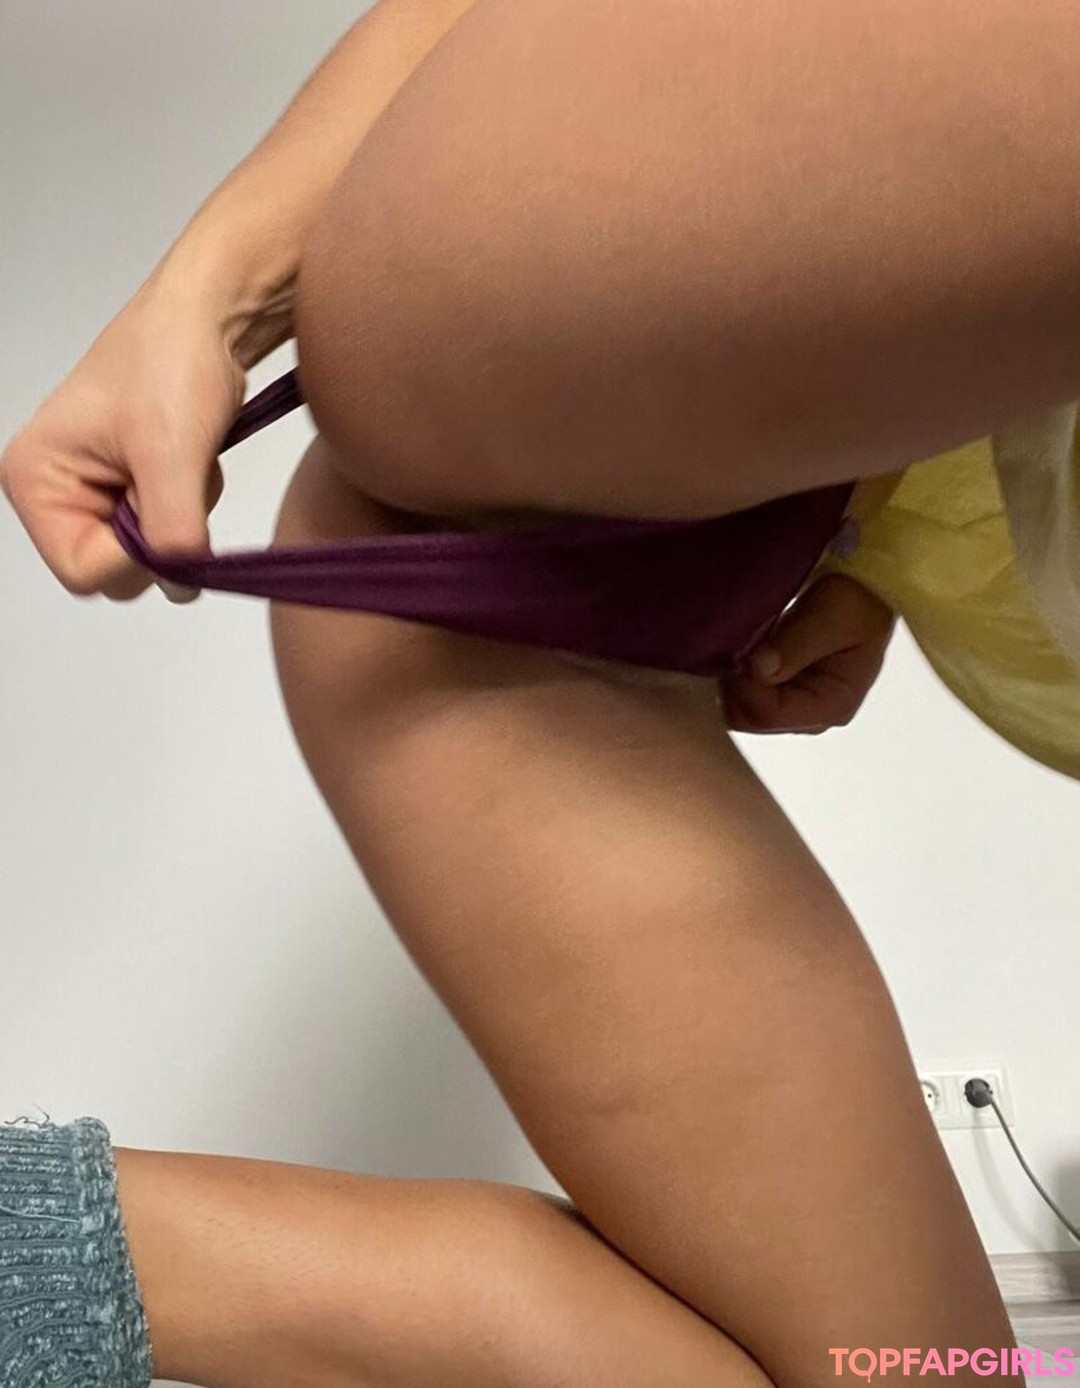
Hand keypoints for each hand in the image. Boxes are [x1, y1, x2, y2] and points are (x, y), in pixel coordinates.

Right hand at [0, 272, 244, 601]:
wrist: (209, 319)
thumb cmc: (172, 359)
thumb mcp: (171, 453)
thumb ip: (172, 531)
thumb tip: (182, 584)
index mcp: (35, 480)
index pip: (83, 572)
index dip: (135, 558)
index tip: (164, 507)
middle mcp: (55, 493)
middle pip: (115, 572)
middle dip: (158, 532)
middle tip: (173, 473)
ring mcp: (94, 493)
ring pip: (149, 557)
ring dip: (180, 516)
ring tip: (182, 459)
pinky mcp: (131, 490)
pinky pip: (168, 533)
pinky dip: (191, 505)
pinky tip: (189, 460)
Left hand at [720, 572, 895, 734]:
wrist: (861, 598)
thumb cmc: (853, 605)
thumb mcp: (829, 617)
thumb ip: (793, 645)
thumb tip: (757, 669)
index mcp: (833, 705)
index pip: (770, 714)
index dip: (744, 685)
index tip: (739, 650)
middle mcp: (812, 719)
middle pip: (749, 718)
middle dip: (737, 682)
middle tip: (745, 641)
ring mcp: (794, 712)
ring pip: (740, 709)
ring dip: (735, 676)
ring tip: (753, 641)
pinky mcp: (779, 699)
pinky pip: (742, 697)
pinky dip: (737, 673)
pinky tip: (750, 647)